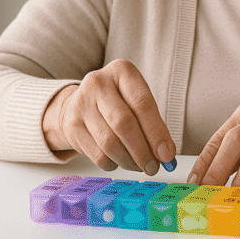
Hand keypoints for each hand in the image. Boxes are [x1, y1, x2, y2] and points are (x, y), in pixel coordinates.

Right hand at [42, 58, 175, 173]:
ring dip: (129, 161)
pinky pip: (97, 154)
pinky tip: (121, 162)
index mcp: (122, 71)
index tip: (167, 154)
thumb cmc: (118, 102)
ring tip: (140, 166)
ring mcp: (81, 104)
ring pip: (109, 142)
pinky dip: (113, 164)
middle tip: (154, 167)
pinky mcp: (72, 126)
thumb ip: (154, 124)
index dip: (157, 132)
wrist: (80, 103)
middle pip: (124, 123)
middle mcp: (98, 83)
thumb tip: (166, 154)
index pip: (142, 103)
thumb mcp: (137, 100)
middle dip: (142, 151)